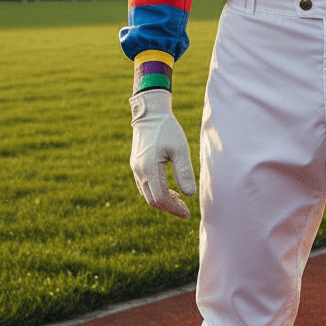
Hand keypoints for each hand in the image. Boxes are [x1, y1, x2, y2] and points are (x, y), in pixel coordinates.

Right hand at [129, 88, 196, 217]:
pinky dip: (156, 192)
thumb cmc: (167, 129)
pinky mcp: (136, 164)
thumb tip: (190, 195)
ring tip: (179, 200)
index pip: (160, 199)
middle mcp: (139, 171)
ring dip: (162, 201)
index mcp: (149, 169)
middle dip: (169, 207)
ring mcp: (135, 168)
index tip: (187, 213)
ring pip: (147, 194)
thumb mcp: (180, 148)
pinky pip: (144, 186)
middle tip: (185, 210)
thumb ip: (184, 171)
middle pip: (152, 200)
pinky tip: (169, 190)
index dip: (174, 209)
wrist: (150, 113)